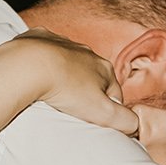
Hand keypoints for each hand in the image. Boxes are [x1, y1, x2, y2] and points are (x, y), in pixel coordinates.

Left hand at [0, 31, 138, 136]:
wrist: (28, 65)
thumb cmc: (66, 89)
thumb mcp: (102, 113)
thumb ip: (125, 121)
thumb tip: (137, 126)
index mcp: (103, 68)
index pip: (114, 93)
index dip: (108, 110)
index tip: (96, 123)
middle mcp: (86, 52)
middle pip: (92, 77)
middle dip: (86, 93)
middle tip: (72, 111)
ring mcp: (62, 43)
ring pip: (68, 64)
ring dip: (64, 77)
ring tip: (52, 95)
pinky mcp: (39, 38)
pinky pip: (44, 51)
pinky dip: (42, 63)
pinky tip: (35, 75)